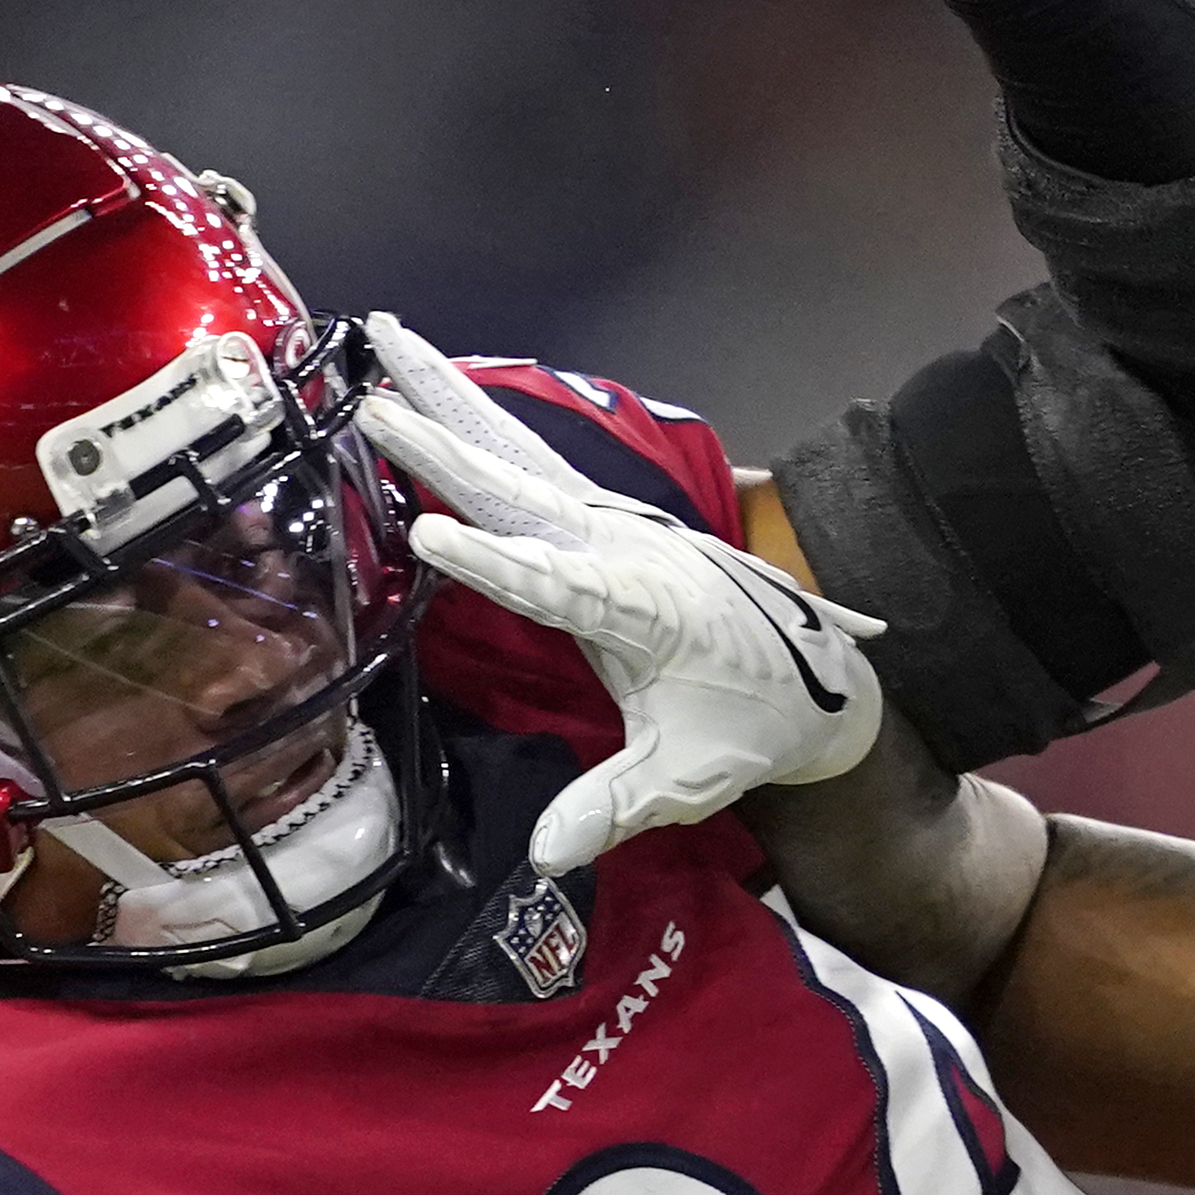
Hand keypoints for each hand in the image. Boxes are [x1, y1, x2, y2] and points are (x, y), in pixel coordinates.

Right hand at [356, 316, 883, 876]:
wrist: (819, 684)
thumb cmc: (750, 730)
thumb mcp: (689, 778)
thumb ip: (616, 805)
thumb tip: (546, 854)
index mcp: (648, 608)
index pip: (558, 586)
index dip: (493, 566)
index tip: (429, 536)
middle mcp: (631, 550)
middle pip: (525, 490)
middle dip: (448, 443)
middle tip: (375, 394)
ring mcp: (621, 525)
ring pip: (524, 455)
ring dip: (454, 400)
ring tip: (388, 340)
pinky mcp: (612, 521)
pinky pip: (536, 463)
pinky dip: (483, 422)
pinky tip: (435, 390)